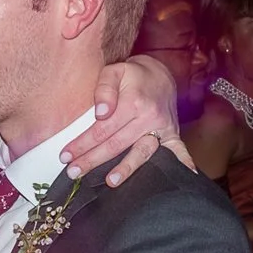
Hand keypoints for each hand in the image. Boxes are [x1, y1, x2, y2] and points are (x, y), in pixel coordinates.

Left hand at [69, 55, 195, 186]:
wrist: (159, 74)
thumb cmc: (131, 75)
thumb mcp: (113, 71)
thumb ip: (103, 89)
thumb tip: (100, 113)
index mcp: (133, 103)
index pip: (102, 130)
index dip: (82, 144)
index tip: (66, 156)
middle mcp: (149, 118)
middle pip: (116, 145)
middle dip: (92, 160)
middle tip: (73, 172)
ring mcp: (163, 128)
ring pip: (141, 153)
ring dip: (126, 169)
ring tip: (110, 181)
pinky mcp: (173, 134)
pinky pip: (178, 150)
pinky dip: (183, 163)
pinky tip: (186, 176)